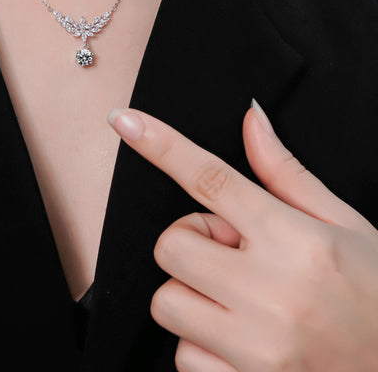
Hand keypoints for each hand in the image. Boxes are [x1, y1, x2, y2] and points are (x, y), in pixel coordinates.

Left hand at [107, 101, 377, 371]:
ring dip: (192, 293)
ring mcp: (257, 347)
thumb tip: (250, 118)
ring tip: (239, 299)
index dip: (160, 144)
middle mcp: (271, 291)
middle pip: (171, 244)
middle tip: (233, 252)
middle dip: (190, 242)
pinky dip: (202, 343)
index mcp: (295, 239)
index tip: (123, 120)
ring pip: (167, 301)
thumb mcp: (343, 224)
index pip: (210, 177)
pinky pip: (183, 355)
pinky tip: (242, 339)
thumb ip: (285, 172)